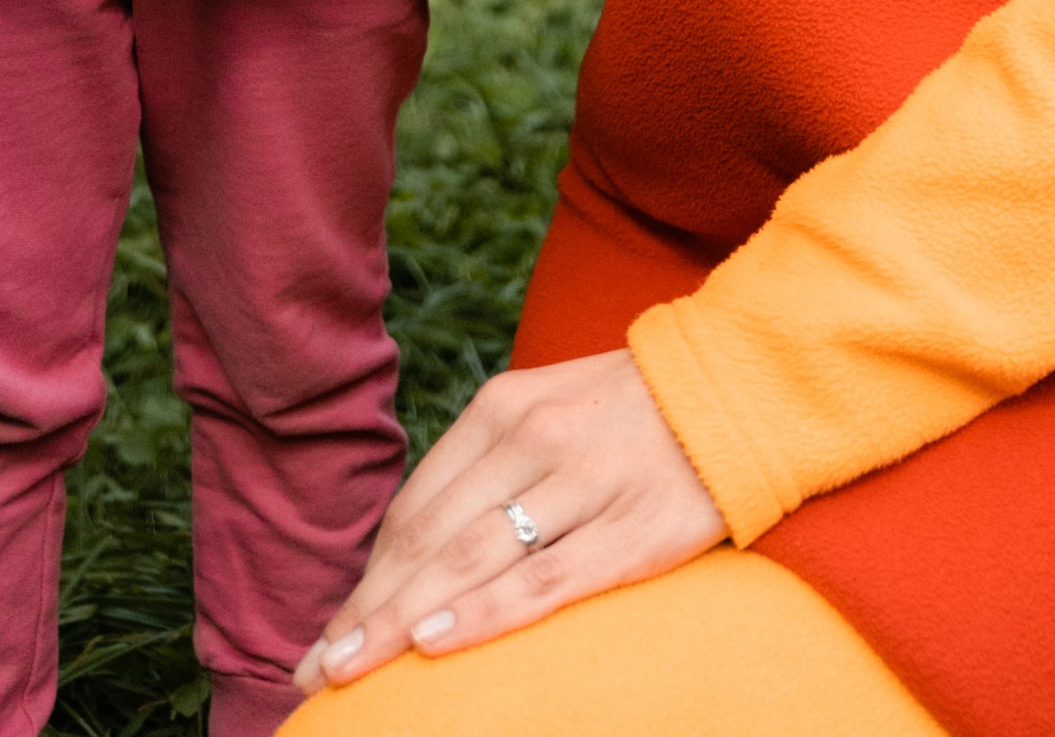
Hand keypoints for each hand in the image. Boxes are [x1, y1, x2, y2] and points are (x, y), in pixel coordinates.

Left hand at [293, 349, 720, 691]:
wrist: (738, 385)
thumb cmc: (631, 413)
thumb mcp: (549, 413)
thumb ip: (490, 469)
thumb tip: (421, 550)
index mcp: (504, 408)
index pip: (416, 507)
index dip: (368, 575)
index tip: (329, 633)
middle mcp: (532, 439)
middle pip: (429, 539)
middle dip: (367, 610)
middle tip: (316, 669)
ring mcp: (581, 483)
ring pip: (469, 561)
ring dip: (400, 620)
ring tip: (351, 670)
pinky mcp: (629, 531)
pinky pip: (541, 581)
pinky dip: (480, 613)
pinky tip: (433, 641)